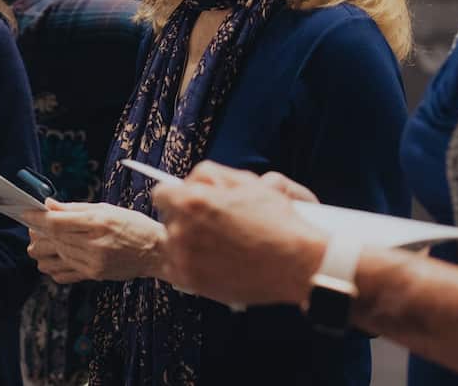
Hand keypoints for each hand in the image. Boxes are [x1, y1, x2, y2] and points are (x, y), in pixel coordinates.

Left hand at [26, 200, 165, 281]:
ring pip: (53, 257)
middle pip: (52, 239)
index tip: (25, 212)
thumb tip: (48, 204)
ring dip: (44, 248)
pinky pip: (61, 274)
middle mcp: (94, 244)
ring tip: (46, 239)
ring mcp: (93, 263)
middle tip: (35, 224)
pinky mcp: (93, 276)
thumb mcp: (106, 208)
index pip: (56, 222)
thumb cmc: (133, 225)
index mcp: (97, 223)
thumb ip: (74, 208)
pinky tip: (57, 256)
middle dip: (38, 231)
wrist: (155, 251)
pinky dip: (53, 265)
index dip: (36, 217)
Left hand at [153, 161, 326, 307]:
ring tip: (213, 244)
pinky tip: (209, 261)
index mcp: (193, 200)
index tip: (186, 202)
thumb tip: (194, 179)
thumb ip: (213, 175)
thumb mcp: (247, 182)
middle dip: (183, 218)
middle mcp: (182, 229)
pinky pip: (174, 269)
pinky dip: (187, 265)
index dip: (177, 196)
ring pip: (170, 244)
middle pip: (166, 219)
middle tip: (207, 224)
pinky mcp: (191, 281)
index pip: (161, 194)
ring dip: (184, 242)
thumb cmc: (276, 221)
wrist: (296, 263)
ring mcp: (184, 257)